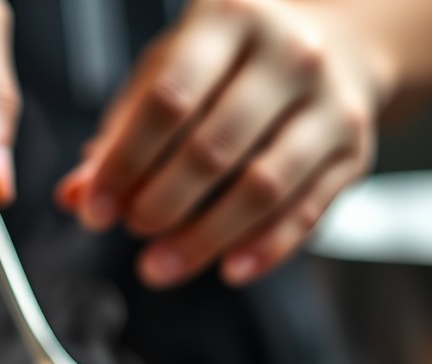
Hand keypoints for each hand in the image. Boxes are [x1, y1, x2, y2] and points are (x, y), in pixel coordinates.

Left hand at [56, 0, 389, 285]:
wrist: (336, 47)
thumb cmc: (232, 67)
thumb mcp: (171, 74)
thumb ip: (123, 132)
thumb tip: (76, 194)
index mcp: (229, 18)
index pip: (169, 101)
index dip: (125, 164)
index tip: (94, 209)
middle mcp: (288, 53)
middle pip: (214, 148)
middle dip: (163, 204)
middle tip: (133, 232)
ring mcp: (329, 104)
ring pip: (262, 187)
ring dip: (205, 238)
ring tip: (161, 265)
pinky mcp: (355, 153)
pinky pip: (307, 212)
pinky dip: (265, 249)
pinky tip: (229, 270)